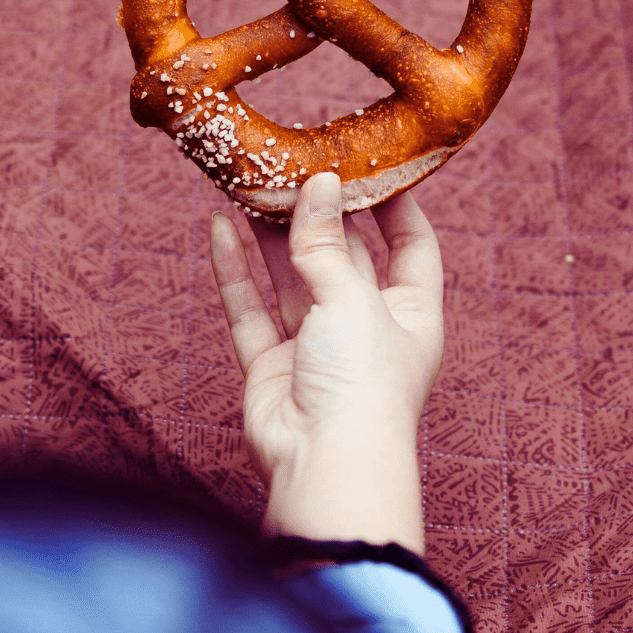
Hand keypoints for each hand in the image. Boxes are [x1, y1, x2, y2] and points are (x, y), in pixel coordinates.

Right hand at [208, 172, 443, 554]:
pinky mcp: (273, 366)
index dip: (395, 206)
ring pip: (291, 277)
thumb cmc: (363, 384)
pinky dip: (235, 270)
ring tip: (250, 185)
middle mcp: (366, 326)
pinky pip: (251, 309)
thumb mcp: (352, 298)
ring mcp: (317, 347)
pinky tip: (220, 227)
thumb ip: (327, 243)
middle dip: (319, 213)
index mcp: (410, 314)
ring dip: (271, 234)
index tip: (371, 166)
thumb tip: (318, 184)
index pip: (412, 246)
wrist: (324, 467)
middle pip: (344, 255)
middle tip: (294, 164)